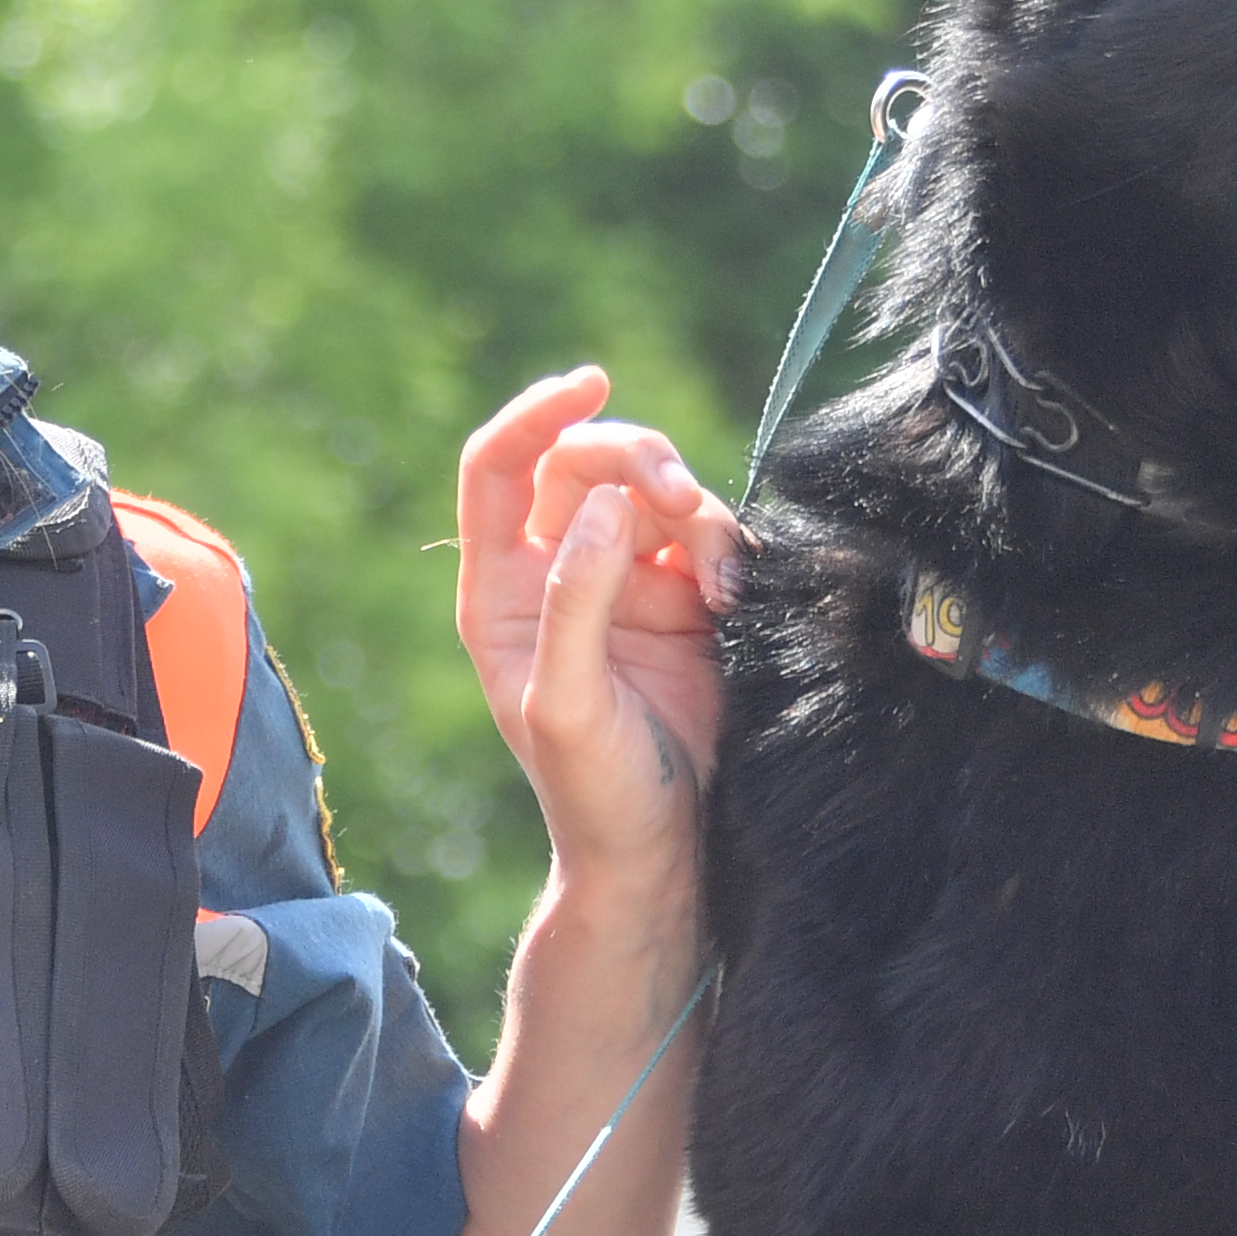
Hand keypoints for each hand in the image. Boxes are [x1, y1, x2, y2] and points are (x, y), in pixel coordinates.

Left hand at [454, 369, 739, 911]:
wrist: (663, 852)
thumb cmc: (593, 792)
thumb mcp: (568, 700)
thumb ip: (577, 598)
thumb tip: (600, 501)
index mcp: (499, 590)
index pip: (499, 468)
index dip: (535, 414)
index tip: (590, 383)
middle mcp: (556, 573)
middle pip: (586, 463)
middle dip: (637, 464)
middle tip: (682, 502)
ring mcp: (624, 583)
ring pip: (656, 493)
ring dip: (697, 515)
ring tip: (723, 584)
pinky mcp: (687, 602)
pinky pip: (710, 536)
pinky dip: (730, 550)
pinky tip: (737, 598)